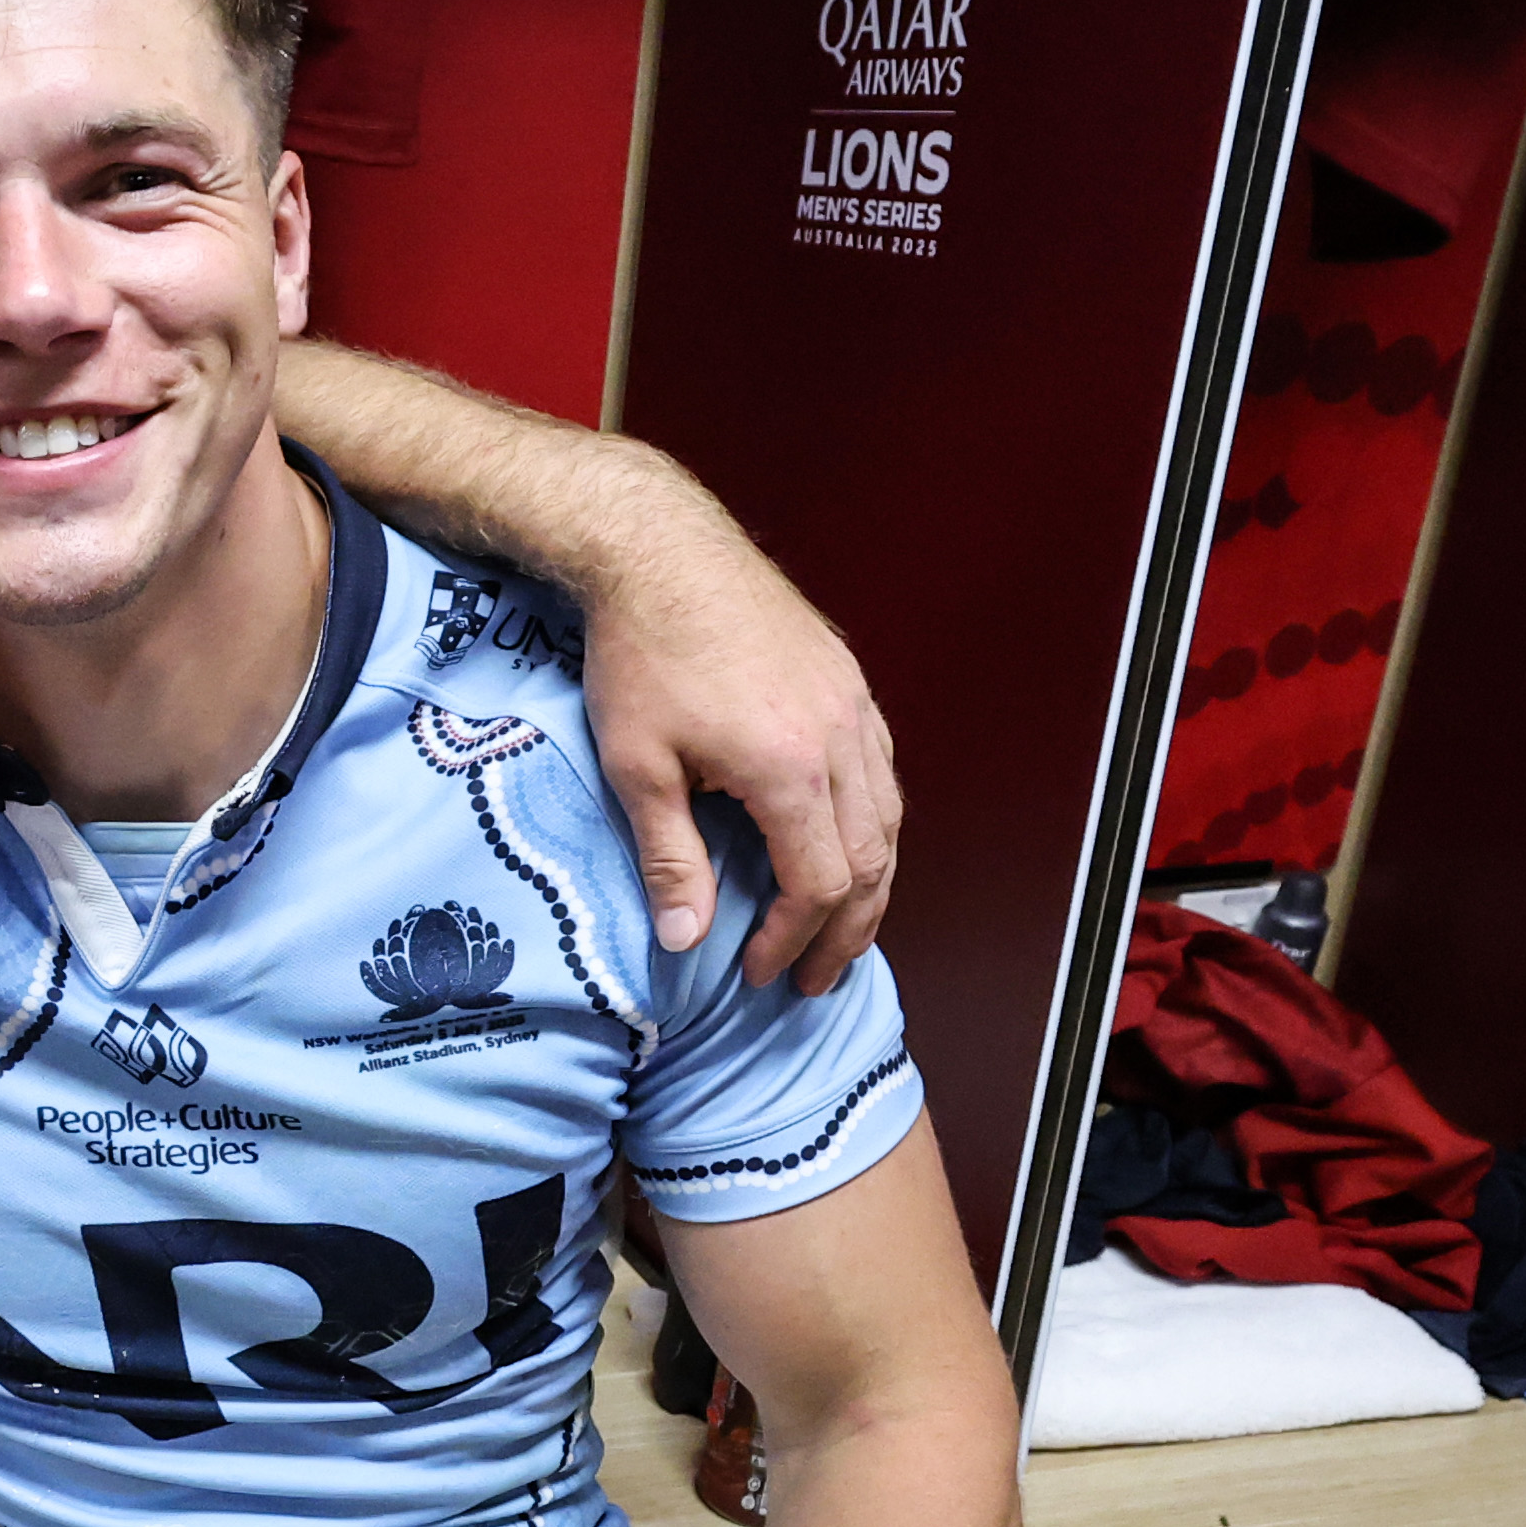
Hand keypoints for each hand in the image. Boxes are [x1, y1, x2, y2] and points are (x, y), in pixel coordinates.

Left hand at [572, 456, 901, 992]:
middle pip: (871, 861)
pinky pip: (880, 771)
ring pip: (887, 817)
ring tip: (841, 929)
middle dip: (845, 930)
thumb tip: (686, 940)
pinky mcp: (847, 681)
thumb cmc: (640, 655)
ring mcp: (852, 705)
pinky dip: (871, 824)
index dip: (793, 939)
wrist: (660, 550)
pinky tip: (845, 846)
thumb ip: (670, 858)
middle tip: (815, 977)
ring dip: (870, 882)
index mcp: (789, 768)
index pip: (818, 884)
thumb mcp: (638, 766)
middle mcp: (840, 738)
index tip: (759, 971)